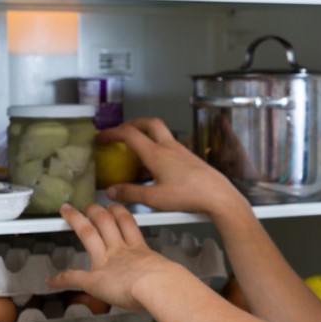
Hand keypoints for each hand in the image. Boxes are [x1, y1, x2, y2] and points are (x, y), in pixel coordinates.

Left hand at [48, 203, 187, 311]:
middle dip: (96, 210)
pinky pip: (74, 277)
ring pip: (88, 234)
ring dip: (77, 222)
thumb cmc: (168, 283)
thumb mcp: (170, 274)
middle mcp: (121, 250)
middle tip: (90, 203)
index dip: (120, 213)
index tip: (115, 207)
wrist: (158, 286)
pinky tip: (52, 280)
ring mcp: (106, 261)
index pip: (127, 224)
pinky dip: (62, 278)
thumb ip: (169, 276)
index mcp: (139, 249)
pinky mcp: (94, 279)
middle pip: (106, 221)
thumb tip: (180, 285)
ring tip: (68, 212)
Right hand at [98, 118, 244, 216]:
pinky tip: (155, 169)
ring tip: (136, 153)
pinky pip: (170, 148)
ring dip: (146, 138)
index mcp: (157, 153)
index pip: (129, 133)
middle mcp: (170, 147)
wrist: (219, 196)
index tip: (101, 137)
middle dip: (132, 124)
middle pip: (149, 124)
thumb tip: (112, 191)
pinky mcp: (190, 159)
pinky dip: (158, 151)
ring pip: (161, 135)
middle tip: (121, 131)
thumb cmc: (190, 195)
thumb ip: (130, 193)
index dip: (111, 132)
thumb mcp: (154, 198)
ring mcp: (182, 152)